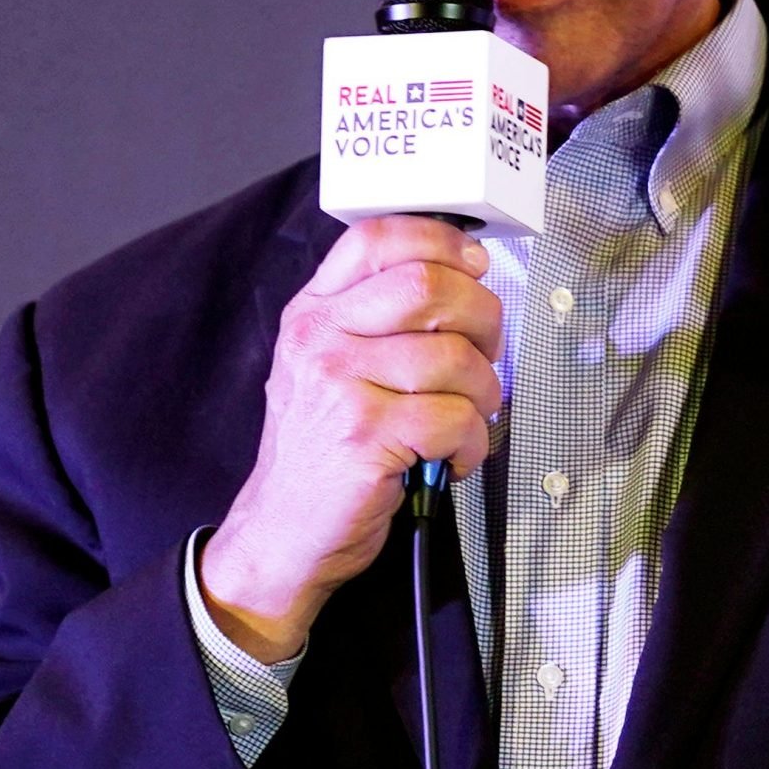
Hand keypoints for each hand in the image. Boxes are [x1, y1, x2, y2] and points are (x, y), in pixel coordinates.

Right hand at [199, 216, 502, 659]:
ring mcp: (341, 386)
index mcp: (314, 312)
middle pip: (430, 286)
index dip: (442, 241)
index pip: (379, 238)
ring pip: (455, 358)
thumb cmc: (319, 451)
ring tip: (469, 418)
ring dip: (484, 394)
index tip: (475, 265)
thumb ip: (375, 320)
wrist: (282, 530)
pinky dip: (473, 443)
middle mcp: (321, 339)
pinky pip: (455, 419)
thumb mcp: (326, 367)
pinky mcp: (366, 436)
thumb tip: (464, 282)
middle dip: (483, 318)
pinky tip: (453, 456)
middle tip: (486, 354)